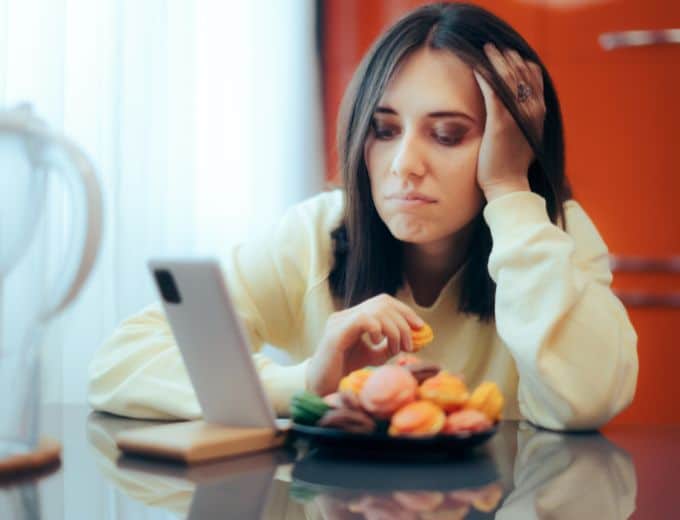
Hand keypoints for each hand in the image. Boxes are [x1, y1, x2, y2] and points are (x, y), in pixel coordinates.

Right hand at [306, 294, 423, 396]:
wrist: (322, 387)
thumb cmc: (345, 371)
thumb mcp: (373, 356)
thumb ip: (390, 345)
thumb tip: (414, 338)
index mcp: (354, 317)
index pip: (383, 302)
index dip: (405, 311)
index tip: (420, 327)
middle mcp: (345, 315)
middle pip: (382, 303)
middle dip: (403, 322)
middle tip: (409, 345)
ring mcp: (339, 321)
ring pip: (376, 311)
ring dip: (394, 330)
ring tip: (395, 350)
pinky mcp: (335, 333)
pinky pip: (363, 320)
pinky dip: (378, 330)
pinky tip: (378, 343)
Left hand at [474, 43, 545, 201]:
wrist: (508, 186)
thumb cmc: (511, 166)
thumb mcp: (524, 138)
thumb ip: (523, 122)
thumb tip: (516, 113)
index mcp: (538, 113)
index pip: (534, 78)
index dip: (521, 63)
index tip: (508, 53)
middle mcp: (532, 111)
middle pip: (521, 73)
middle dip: (507, 57)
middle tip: (493, 47)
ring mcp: (517, 116)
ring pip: (508, 78)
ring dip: (496, 61)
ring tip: (485, 49)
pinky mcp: (500, 123)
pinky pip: (493, 91)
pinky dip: (485, 75)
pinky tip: (476, 66)